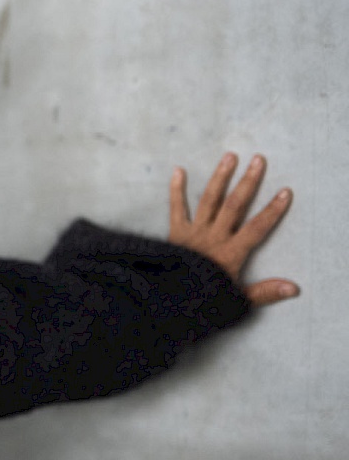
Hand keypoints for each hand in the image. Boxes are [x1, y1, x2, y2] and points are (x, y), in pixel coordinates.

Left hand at [169, 152, 297, 305]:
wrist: (165, 302)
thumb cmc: (201, 301)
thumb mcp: (235, 300)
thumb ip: (264, 292)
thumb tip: (294, 289)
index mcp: (230, 253)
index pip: (257, 228)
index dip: (272, 211)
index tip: (285, 192)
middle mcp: (213, 238)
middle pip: (234, 206)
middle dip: (247, 182)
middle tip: (258, 160)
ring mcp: (192, 233)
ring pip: (209, 201)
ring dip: (220, 178)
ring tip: (229, 157)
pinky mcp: (174, 233)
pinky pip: (175, 208)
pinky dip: (176, 189)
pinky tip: (178, 170)